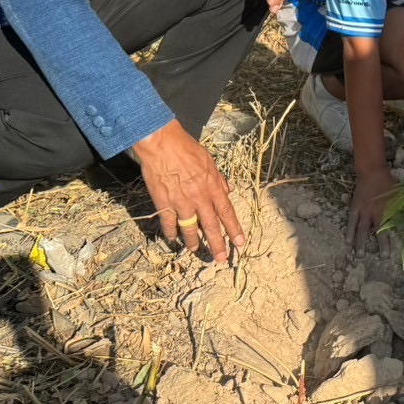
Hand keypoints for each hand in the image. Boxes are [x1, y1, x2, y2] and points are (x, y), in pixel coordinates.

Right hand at [132, 120, 244, 263]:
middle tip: (221, 260)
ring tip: (195, 251)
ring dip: (193, 242)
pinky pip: (169, 224)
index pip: (227, 213)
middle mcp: (199, 198)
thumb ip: (218, 179)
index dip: (234, 229)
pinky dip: (170, 233)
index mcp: (213, 187)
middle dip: (218, 245)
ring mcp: (181, 203)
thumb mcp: (209, 161)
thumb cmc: (186, 148)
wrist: (162, 144)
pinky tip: (172, 239)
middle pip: (211, 226)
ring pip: (190, 229)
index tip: (240, 243)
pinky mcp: (164, 203)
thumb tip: (228, 190)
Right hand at [348, 165, 397, 254]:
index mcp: (388, 210)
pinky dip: (350, 231)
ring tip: (360, 255)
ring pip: (362, 229)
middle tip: (383, 258)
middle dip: (381, 245)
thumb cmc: (388, 182)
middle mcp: (376, 212)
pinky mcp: (355, 208)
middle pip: (379, 231)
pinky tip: (347, 241)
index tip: (401, 246)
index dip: (397, 237)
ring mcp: (364, 211)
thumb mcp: (401, 192)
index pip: (393, 227)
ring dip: (361, 242)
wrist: (372, 172)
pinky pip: (351, 221)